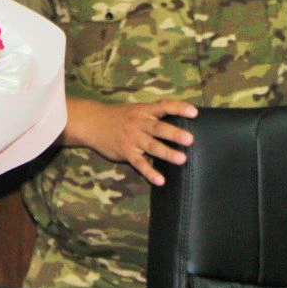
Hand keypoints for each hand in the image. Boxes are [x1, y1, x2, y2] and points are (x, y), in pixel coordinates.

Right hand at [66, 98, 196, 185]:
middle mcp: (139, 123)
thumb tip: (178, 122)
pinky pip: (139, 163)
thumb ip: (153, 116)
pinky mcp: (125, 152)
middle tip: (190, 139)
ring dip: (167, 153)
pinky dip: (150, 173)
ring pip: (151, 146)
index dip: (179, 108)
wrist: (92, 122)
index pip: (164, 106)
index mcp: (143, 111)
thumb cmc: (119, 117)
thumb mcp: (135, 110)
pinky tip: (160, 180)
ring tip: (181, 159)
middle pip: (158, 128)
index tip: (194, 112)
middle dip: (174, 133)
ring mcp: (132, 138)